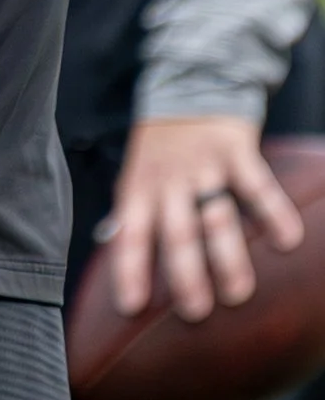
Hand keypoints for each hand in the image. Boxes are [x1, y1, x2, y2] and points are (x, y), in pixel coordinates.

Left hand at [104, 112, 304, 320]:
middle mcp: (168, 181)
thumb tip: (113, 248)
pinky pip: (256, 184)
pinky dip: (272, 212)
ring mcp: (202, 166)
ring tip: (238, 293)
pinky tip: (286, 241)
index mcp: (139, 189)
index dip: (129, 269)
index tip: (131, 306)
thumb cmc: (161, 146)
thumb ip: (132, 212)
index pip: (130, 235)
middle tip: (196, 312)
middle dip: (185, 274)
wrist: (190, 88)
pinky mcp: (235, 151)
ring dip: (227, 256)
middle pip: (176, 232)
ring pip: (215, 215)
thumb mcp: (136, 175)